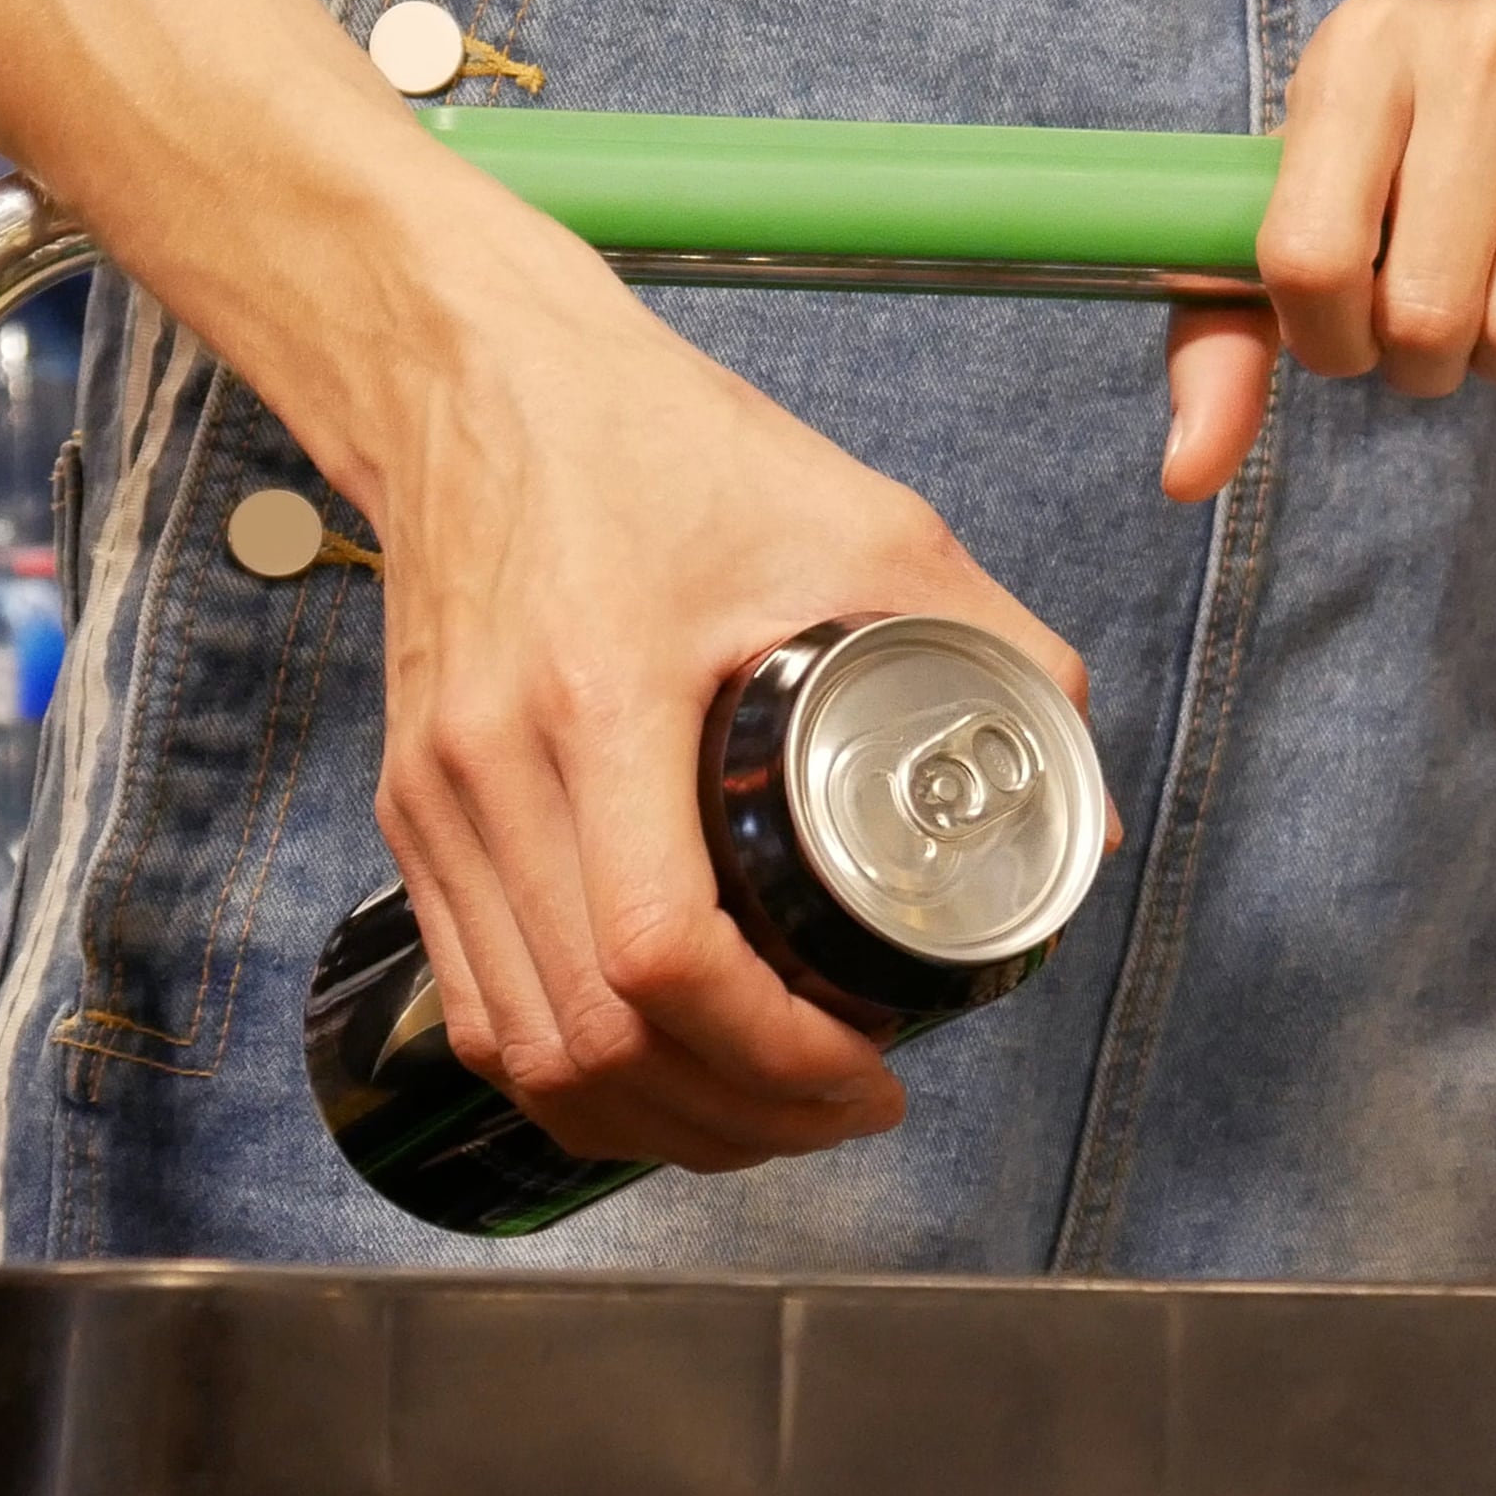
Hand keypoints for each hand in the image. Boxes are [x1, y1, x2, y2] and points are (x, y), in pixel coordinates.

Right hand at [351, 199, 1089, 1170]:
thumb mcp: (863, 521)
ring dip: (653, 1118)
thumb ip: (996, 648)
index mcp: (599, 696)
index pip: (662, 954)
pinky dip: (573, 1075)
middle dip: (736, 1115)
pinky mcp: (410, 815)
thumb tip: (1085, 809)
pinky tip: (664, 1080)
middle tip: (847, 1112)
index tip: (869, 1072)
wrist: (474, 377)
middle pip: (590, 1037)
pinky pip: (475, 1003)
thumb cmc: (657, 440)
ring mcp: (433, 801)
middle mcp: (491, 767)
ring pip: (522, 1049)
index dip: (773, 1052)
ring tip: (771, 1116)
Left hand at [1159, 0, 1495, 500]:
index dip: (1334, 342)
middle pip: (1429, 311)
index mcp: (1360, 53)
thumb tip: (1189, 473)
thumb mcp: (1318, 211)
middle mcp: (1475, 42)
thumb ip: (1228, 341)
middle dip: (1435, 359)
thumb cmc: (1439, 156)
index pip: (1307, 260)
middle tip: (1452, 321)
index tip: (1358, 331)